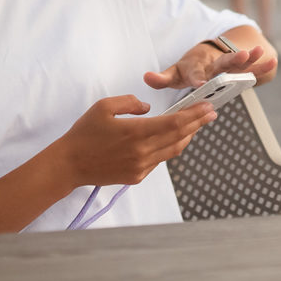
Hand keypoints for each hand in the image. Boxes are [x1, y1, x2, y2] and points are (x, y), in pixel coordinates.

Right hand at [54, 95, 215, 188]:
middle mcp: (142, 152)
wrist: (69, 165)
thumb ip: (131, 103)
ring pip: (173, 150)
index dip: (194, 115)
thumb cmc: (84, 134)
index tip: (207, 107)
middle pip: (179, 137)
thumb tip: (149, 108)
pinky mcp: (136, 177)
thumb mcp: (104, 107)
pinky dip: (169, 148)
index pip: (175, 123)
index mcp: (136, 132)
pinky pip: (159, 161)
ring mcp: (141, 167)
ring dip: (187, 137)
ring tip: (196, 125)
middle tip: (211, 113)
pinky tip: (172, 139)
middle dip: (198, 124)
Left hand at [143, 44, 276, 89]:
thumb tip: (146, 78)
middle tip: (240, 55)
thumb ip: (163, 78)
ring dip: (249, 57)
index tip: (200, 84)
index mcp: (196, 66)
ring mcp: (228, 64)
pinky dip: (262, 65)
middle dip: (231, 59)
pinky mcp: (239, 67)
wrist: (208, 55)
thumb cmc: (191, 68)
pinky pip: (252, 67)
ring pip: (239, 61)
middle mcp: (214, 63)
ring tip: (259, 51)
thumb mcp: (175, 73)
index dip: (197, 78)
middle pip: (222, 62)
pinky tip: (273, 60)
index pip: (195, 73)